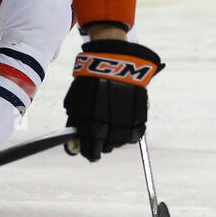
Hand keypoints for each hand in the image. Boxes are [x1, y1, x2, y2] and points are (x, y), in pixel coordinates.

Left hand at [63, 40, 162, 160]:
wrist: (114, 62)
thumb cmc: (89, 81)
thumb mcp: (76, 100)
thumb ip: (75, 121)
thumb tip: (75, 141)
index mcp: (90, 120)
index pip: (90, 146)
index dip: (89, 152)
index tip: (89, 154)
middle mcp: (109, 122)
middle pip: (107, 146)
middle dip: (102, 147)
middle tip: (100, 144)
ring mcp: (126, 118)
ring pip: (122, 141)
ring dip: (116, 141)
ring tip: (112, 133)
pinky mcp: (140, 113)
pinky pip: (137, 132)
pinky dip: (130, 134)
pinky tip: (124, 130)